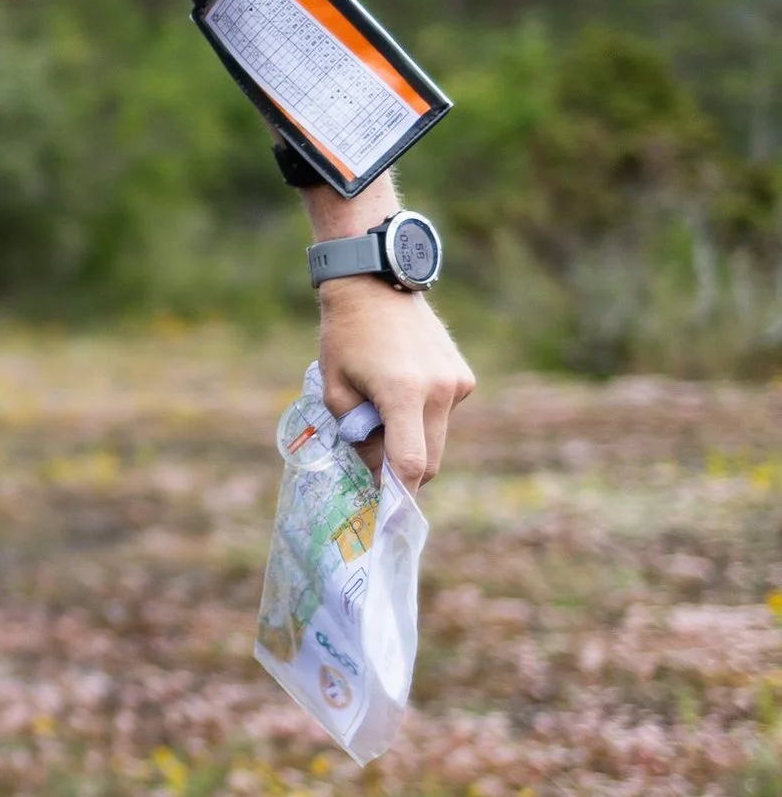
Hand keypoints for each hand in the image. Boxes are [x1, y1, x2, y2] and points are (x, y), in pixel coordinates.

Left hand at [317, 278, 474, 489]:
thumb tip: (377, 466)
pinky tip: (402, 387)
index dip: (398, 494)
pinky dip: (423, 416)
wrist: (376, 283)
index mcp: (403, 393)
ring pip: (438, 438)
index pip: (410, 463)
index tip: (385, 513)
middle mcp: (439, 390)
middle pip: (430, 460)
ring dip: (413, 439)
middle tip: (375, 465)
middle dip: (404, 472)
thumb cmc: (345, 336)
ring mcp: (456, 382)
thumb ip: (356, 432)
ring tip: (383, 409)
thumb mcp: (334, 389)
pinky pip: (443, 414)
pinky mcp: (463, 376)